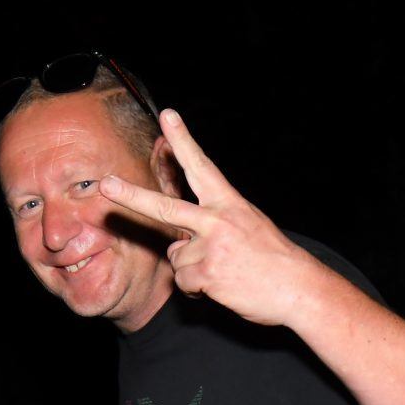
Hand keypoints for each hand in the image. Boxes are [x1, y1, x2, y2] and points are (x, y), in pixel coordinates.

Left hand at [101, 110, 316, 326]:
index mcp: (229, 203)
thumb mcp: (249, 226)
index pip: (201, 167)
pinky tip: (222, 286)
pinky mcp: (207, 274)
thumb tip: (178, 245)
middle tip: (106, 184)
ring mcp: (210, 248)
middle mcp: (217, 221)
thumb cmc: (274, 260)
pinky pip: (184, 282)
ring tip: (223, 272)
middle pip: (164, 208)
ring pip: (177, 258)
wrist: (298, 289)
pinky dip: (198, 289)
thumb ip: (214, 225)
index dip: (183, 140)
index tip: (167, 115)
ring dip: (193, 270)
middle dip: (131, 196)